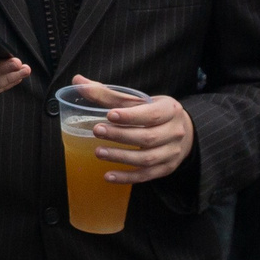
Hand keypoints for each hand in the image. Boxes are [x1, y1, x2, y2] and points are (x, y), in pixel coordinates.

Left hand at [79, 75, 193, 183]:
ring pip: (147, 158)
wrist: (181, 131)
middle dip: (121, 135)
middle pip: (148, 137)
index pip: (152, 114)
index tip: (109, 115)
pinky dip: (126, 177)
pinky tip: (108, 176)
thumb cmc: (154, 112)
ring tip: (98, 152)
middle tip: (97, 131)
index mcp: (170, 110)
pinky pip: (146, 175)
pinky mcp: (166, 168)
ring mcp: (172, 153)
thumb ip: (109, 94)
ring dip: (121, 156)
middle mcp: (175, 132)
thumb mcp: (138, 100)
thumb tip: (78, 81)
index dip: (131, 116)